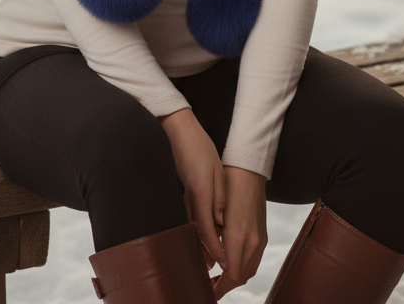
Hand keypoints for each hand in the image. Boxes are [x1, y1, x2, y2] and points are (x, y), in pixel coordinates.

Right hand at [158, 109, 226, 273]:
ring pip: (194, 228)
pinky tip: (203, 238)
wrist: (179, 132)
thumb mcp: (216, 170)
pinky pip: (192, 218)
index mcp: (200, 193)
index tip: (225, 265)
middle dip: (208, 254)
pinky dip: (198, 232)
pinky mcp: (184, 194)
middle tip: (218, 271)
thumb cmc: (200, 148)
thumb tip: (221, 221)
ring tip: (210, 263)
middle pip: (199, 234)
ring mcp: (186, 197)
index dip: (216, 250)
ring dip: (202, 246)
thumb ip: (219, 196)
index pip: (208, 230)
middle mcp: (191, 199)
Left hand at [212, 165, 267, 298]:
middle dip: (226, 286)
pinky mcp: (263, 233)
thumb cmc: (226, 186)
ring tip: (219, 279)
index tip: (208, 291)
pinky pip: (254, 259)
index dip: (219, 287)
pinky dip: (243, 266)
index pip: (231, 276)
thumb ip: (211, 241)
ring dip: (235, 278)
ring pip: (249, 270)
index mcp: (238, 237)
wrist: (248, 169)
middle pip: (241, 277)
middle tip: (210, 288)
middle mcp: (252, 241)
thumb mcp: (213, 213)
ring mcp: (260, 238)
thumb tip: (210, 263)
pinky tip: (232, 263)